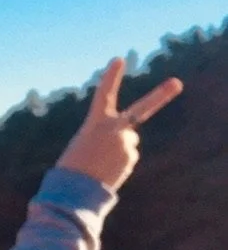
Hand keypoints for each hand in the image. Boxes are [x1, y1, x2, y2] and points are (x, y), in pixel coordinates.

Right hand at [56, 58, 182, 191]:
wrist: (74, 189)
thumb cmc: (73, 166)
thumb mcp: (86, 144)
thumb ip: (109, 136)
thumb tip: (131, 140)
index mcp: (95, 122)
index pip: (104, 94)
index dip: (111, 77)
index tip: (118, 60)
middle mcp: (114, 129)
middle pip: (142, 109)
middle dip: (161, 95)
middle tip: (177, 83)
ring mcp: (125, 142)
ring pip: (128, 142)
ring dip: (118, 150)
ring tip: (100, 163)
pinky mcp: (131, 157)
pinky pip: (127, 157)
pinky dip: (118, 164)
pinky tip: (106, 171)